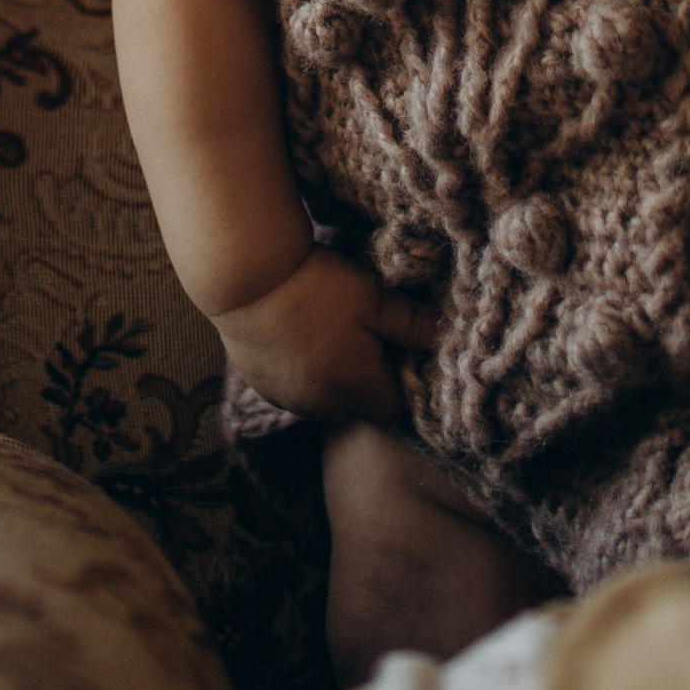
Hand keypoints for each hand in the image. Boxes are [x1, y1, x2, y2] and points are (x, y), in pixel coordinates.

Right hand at [211, 245, 440, 425]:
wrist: (246, 278)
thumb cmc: (315, 286)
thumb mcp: (372, 297)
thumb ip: (411, 323)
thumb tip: (443, 338)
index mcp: (356, 388)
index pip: (394, 411)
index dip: (403, 386)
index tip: (401, 355)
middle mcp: (323, 406)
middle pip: (361, 407)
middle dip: (369, 381)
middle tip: (367, 336)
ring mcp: (290, 401)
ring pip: (327, 401)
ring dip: (335, 379)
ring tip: (331, 333)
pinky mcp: (264, 389)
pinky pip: (296, 393)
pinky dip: (304, 375)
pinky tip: (301, 338)